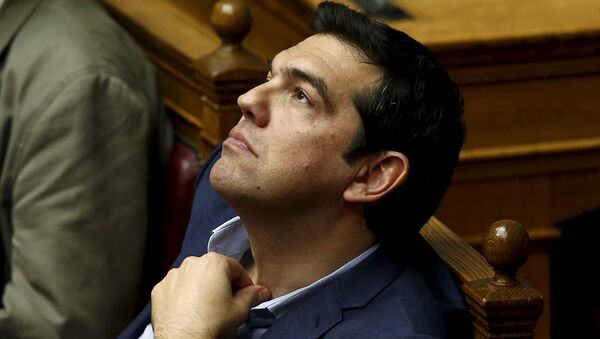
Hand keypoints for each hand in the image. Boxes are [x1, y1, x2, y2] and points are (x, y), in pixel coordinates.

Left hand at [151, 252, 270, 338]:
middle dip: (221, 284)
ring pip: (193, 277)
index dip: (244, 283)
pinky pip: (176, 288)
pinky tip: (189, 311)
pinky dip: (183, 295)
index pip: (236, 268)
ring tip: (206, 308)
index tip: (246, 295)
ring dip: (201, 288)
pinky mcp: (159, 289)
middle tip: (227, 303)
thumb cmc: (211, 325)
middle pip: (213, 270)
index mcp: (214, 262)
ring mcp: (172, 275)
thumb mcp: (240, 310)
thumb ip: (252, 295)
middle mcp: (191, 263)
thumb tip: (261, 291)